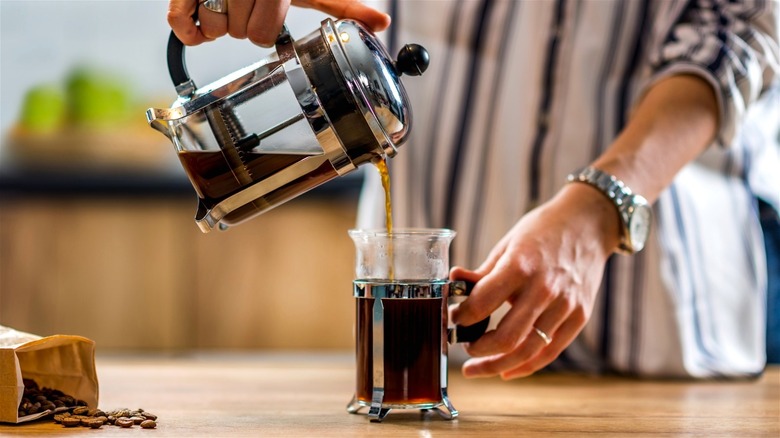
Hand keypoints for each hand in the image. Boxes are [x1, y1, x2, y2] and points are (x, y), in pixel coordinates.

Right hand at [168, 0, 390, 46]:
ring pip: (213, 29)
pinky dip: (189, 29)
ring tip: (227, 1)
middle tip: (246, 6)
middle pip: (239, 34)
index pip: (262, 35)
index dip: (264, 31)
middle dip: (243, 25)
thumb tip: (381, 23)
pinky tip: (201, 16)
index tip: (266, 15)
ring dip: (219, 23)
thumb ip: (341, 4)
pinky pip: (179, 22)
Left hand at [450, 183, 620, 378]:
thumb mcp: (508, 244)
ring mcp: (566, 305)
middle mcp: (545, 288)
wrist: (589, 223)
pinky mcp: (580, 316)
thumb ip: (483, 272)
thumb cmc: (542, 231)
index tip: (453, 318)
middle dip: (477, 349)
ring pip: (527, 351)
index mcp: (521, 265)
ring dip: (496, 365)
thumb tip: (453, 283)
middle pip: (506, 337)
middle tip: (464, 347)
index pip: (483, 303)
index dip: (461, 317)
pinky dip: (525, 366)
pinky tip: (506, 371)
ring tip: (477, 367)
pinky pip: (550, 351)